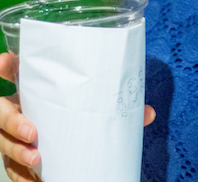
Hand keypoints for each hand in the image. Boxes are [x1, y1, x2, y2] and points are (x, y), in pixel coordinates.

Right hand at [0, 52, 39, 181]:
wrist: (29, 106)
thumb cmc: (28, 87)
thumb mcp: (20, 75)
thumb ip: (13, 69)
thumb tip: (3, 59)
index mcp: (3, 106)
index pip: (2, 114)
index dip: (13, 123)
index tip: (31, 132)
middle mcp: (1, 126)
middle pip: (2, 140)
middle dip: (17, 147)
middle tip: (35, 152)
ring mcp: (6, 141)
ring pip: (7, 156)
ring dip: (20, 164)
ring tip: (37, 166)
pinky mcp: (13, 155)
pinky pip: (13, 170)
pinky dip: (23, 178)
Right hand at [0, 52, 154, 180]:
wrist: (69, 150)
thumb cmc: (81, 114)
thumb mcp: (94, 106)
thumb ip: (117, 107)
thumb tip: (149, 113)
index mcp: (34, 87)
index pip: (10, 71)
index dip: (4, 66)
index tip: (4, 60)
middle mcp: (18, 108)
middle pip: (1, 112)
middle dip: (12, 121)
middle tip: (33, 131)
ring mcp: (13, 135)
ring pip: (2, 142)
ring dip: (16, 152)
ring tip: (37, 159)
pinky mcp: (16, 158)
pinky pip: (11, 170)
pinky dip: (21, 178)